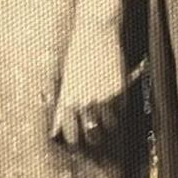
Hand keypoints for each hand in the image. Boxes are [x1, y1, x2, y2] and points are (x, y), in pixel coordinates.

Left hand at [51, 0, 127, 149]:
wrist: (96, 33)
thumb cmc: (77, 56)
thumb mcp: (66, 83)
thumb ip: (62, 108)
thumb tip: (56, 133)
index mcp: (68, 102)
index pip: (72, 136)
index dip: (76, 143)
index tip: (78, 144)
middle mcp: (86, 103)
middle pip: (93, 137)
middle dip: (94, 138)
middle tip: (95, 133)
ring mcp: (104, 98)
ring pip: (111, 126)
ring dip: (109, 123)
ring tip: (106, 113)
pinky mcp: (119, 91)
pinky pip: (121, 109)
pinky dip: (119, 107)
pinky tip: (113, 94)